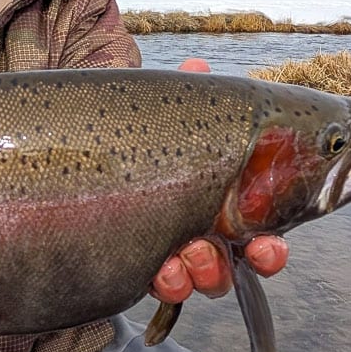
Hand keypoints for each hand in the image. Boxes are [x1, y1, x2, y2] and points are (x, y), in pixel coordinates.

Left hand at [149, 55, 290, 300]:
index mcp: (219, 199)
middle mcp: (201, 229)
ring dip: (207, 271)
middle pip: (242, 260)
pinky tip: (161, 270)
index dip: (270, 246)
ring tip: (191, 254)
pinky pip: (164, 286)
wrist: (79, 154)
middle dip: (255, 261)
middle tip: (255, 252)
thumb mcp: (161, 113)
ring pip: (205, 278)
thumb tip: (197, 66)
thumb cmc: (132, 132)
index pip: (258, 230)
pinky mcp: (140, 265)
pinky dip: (169, 282)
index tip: (271, 244)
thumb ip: (184, 91)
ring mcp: (171, 250)